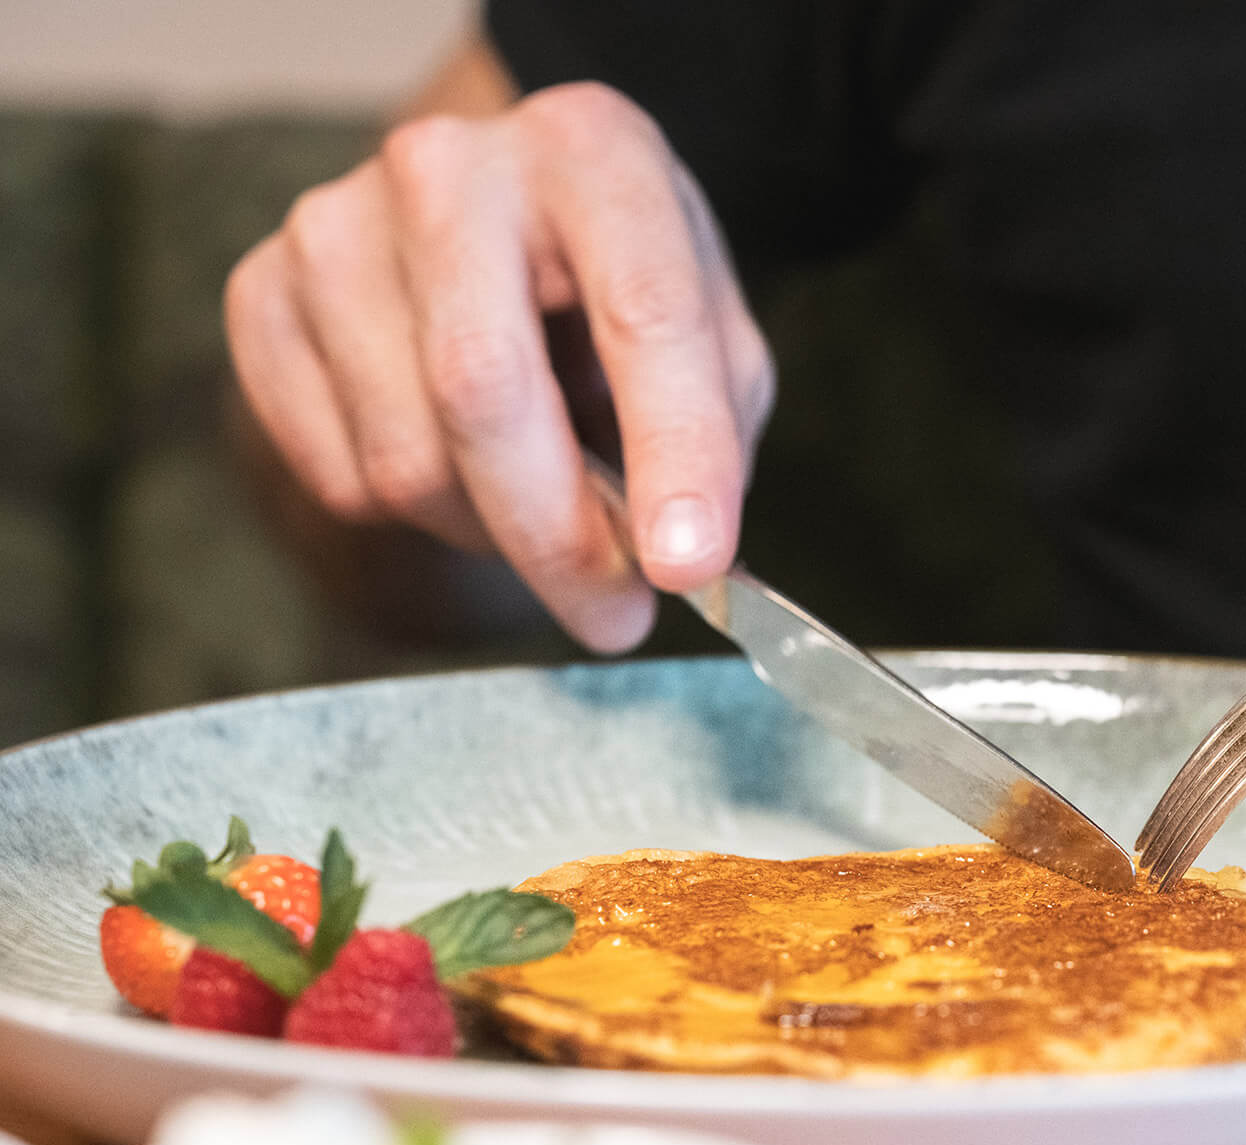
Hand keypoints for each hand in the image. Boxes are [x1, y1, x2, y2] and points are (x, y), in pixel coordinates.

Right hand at [225, 81, 773, 650]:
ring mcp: (335, 225)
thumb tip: (675, 562)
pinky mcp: (261, 294)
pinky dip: (416, 518)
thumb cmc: (618, 294)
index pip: (643, 311)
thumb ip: (709, 436)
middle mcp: (451, 164)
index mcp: (594, 152)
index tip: (689, 567)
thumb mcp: (711, 338)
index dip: (674, 451)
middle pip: (483, 389)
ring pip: (407, 459)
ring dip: (490, 532)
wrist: (496, 236)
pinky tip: (456, 462)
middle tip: (617, 616)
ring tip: (537, 501)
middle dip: (559, 538)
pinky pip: (340, 478)